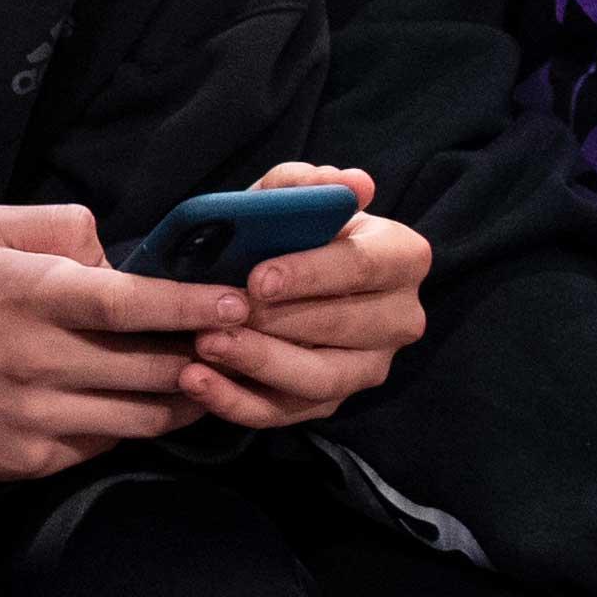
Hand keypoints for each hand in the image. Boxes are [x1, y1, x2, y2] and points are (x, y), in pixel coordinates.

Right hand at [0, 203, 235, 480]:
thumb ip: (58, 226)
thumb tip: (120, 254)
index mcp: (28, 296)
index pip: (128, 303)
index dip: (192, 305)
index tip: (240, 302)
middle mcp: (36, 359)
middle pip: (154, 366)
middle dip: (209, 356)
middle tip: (242, 344)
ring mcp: (34, 416)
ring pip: (144, 416)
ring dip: (185, 398)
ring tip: (209, 378)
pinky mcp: (29, 460)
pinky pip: (106, 445)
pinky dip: (130, 425)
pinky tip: (135, 405)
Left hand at [180, 165, 427, 430]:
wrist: (267, 273)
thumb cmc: (285, 231)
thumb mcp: (286, 199)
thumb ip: (304, 185)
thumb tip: (350, 183)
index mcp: (401, 258)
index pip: (365, 267)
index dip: (312, 274)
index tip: (258, 279)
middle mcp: (399, 318)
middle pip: (344, 328)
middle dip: (278, 324)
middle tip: (218, 317)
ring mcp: (368, 366)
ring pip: (321, 379)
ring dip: (259, 365)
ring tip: (203, 348)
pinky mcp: (331, 402)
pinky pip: (287, 413)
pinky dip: (238, 403)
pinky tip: (195, 382)